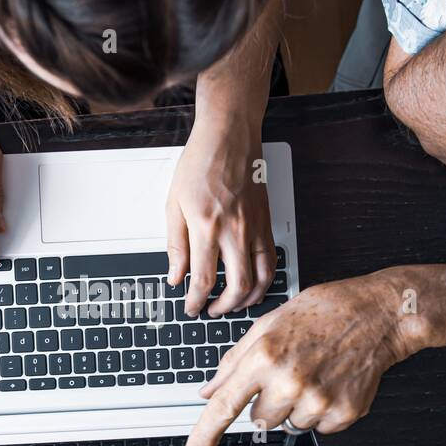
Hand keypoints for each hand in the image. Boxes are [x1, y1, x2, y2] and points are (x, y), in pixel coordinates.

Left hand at [165, 116, 275, 317]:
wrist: (230, 136)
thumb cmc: (201, 162)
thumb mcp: (174, 203)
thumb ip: (175, 245)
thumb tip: (175, 275)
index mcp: (207, 227)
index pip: (204, 280)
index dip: (196, 301)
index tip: (190, 307)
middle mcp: (235, 231)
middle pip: (237, 287)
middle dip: (223, 307)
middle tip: (210, 310)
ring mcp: (255, 228)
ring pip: (261, 279)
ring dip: (248, 299)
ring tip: (233, 304)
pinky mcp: (266, 223)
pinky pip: (271, 260)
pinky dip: (265, 281)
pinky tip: (254, 286)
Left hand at [183, 274, 421, 445]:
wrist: (376, 315)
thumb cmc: (321, 313)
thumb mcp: (267, 325)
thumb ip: (233, 362)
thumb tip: (209, 392)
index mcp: (265, 357)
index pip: (225, 406)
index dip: (205, 436)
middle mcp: (289, 381)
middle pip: (259, 421)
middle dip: (268, 402)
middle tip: (289, 373)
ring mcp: (318, 400)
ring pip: (289, 426)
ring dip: (296, 407)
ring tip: (313, 374)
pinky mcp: (344, 413)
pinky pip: (318, 429)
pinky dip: (322, 412)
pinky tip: (331, 383)